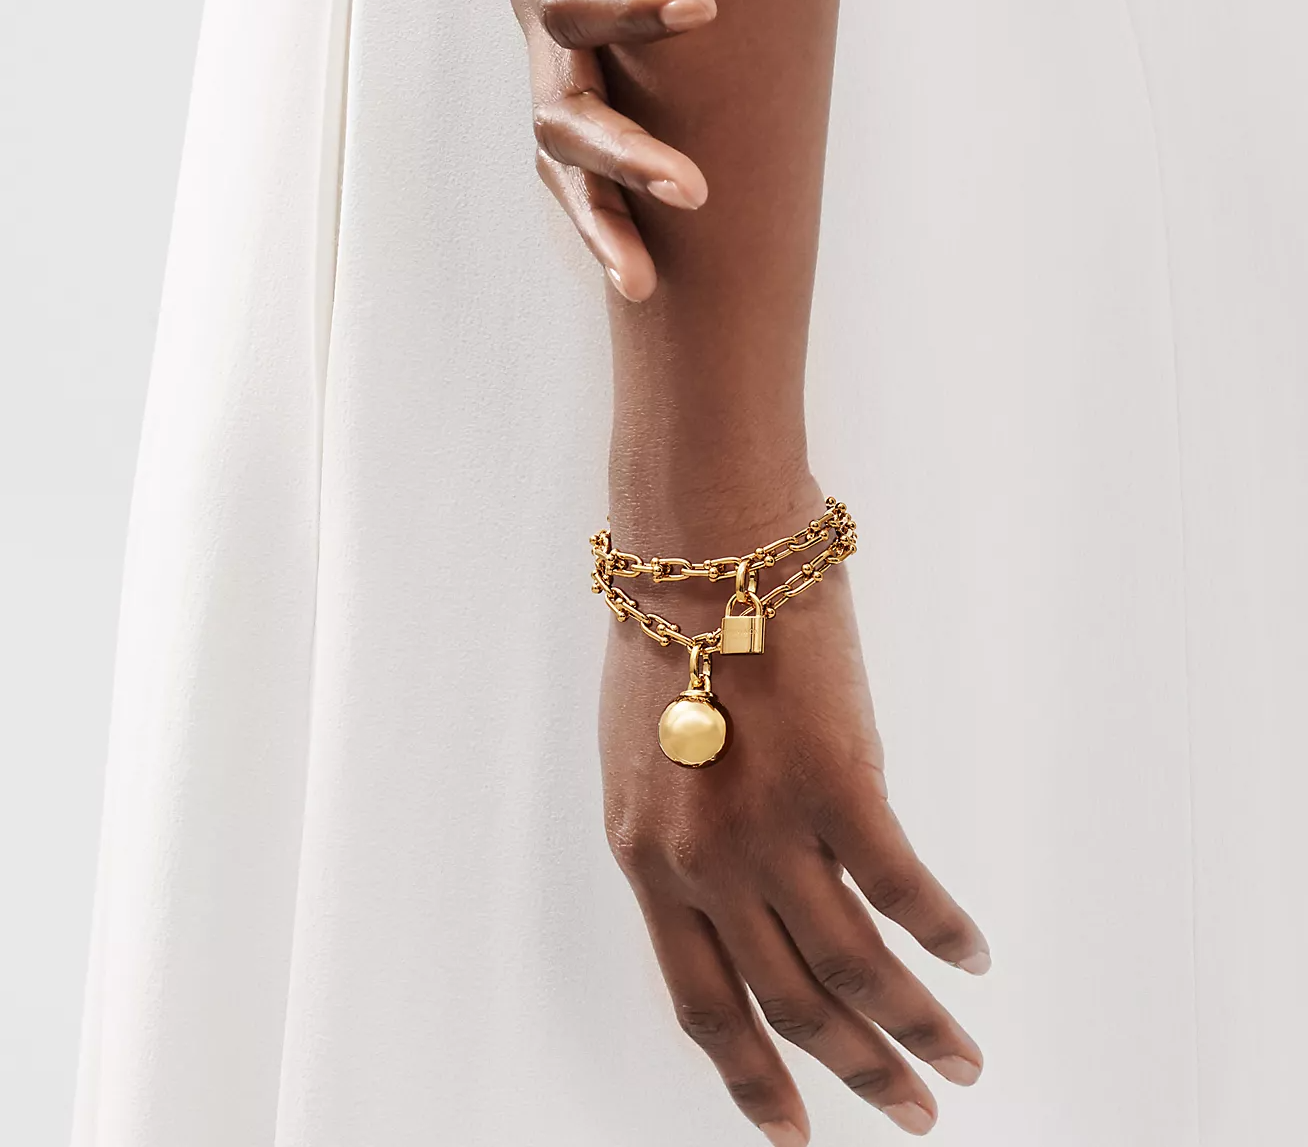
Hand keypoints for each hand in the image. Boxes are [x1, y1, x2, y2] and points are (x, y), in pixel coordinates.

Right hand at [480, 0, 714, 299]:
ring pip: (568, 159)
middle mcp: (535, 30)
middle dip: (627, 150)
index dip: (622, 13)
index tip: (699, 13)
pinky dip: (602, 234)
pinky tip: (633, 282)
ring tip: (643, 271)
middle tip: (692, 190)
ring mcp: (548, 82)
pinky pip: (577, 189)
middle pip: (565, 105)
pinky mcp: (565, 124)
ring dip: (608, 212)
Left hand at [600, 488, 989, 1140]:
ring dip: (914, 1026)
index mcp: (645, 861)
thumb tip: (758, 897)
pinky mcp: (838, 782)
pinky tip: (973, 957)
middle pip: (788, 1003)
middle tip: (910, 1113)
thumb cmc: (671, 640)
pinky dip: (944, 933)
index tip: (790, 1134)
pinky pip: (904, 888)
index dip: (751, 1080)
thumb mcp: (649, 762)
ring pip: (853, 968)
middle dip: (854, 1072)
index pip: (701, 1004)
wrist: (703, 550)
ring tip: (958, 1063)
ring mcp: (768, 827)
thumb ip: (690, 841)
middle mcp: (700, 863)